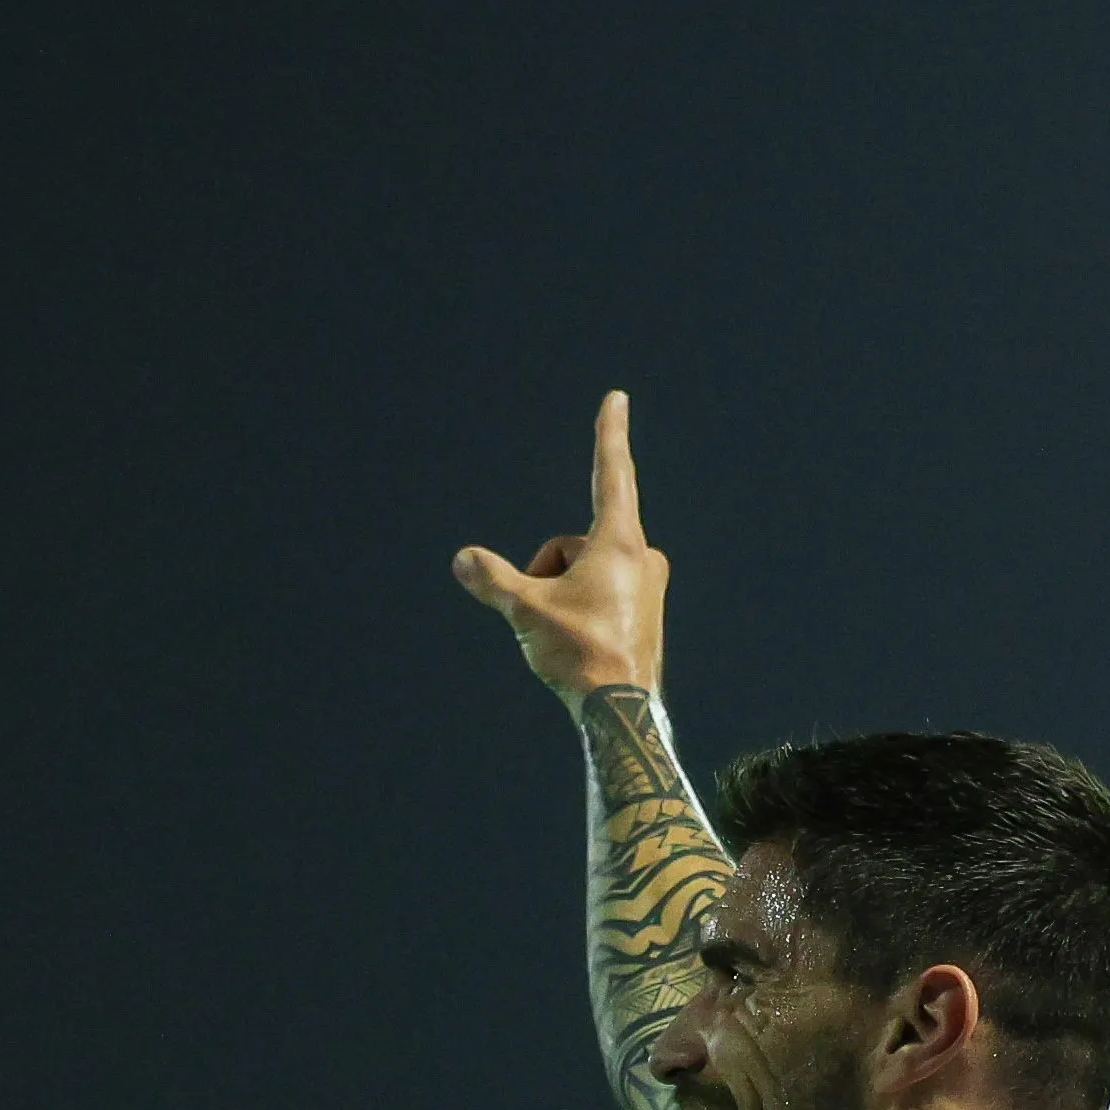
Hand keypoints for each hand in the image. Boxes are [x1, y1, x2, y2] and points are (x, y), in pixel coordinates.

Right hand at [452, 391, 666, 697]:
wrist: (622, 712)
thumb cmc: (581, 655)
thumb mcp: (526, 612)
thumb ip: (493, 580)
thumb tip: (462, 559)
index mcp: (620, 542)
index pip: (610, 472)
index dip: (609, 432)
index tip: (617, 398)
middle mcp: (642, 556)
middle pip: (572, 545)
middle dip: (548, 574)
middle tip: (547, 618)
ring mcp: (646, 584)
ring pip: (583, 572)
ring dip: (561, 595)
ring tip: (565, 637)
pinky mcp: (645, 610)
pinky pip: (598, 594)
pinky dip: (579, 611)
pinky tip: (580, 648)